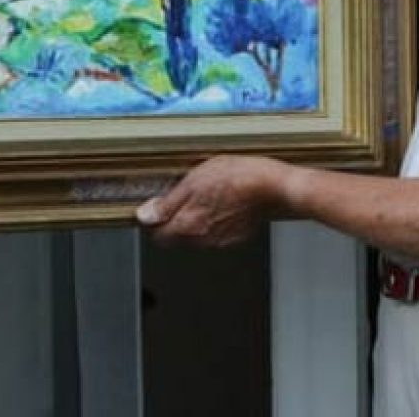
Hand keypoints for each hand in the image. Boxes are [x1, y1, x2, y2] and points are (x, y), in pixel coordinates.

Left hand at [136, 155, 287, 245]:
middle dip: (175, 218)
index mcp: (187, 226)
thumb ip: (168, 203)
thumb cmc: (237, 177)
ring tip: (208, 195)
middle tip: (185, 194)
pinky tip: (223, 203)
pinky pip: (214, 233)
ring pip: (194, 235)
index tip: (159, 203)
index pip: (156, 235)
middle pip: (175, 236)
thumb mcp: (195, 180)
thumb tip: (146, 215)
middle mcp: (200, 240)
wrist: (272, 187)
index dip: (154, 218)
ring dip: (195, 218)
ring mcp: (218, 241)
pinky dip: (214, 221)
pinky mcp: (234, 238)